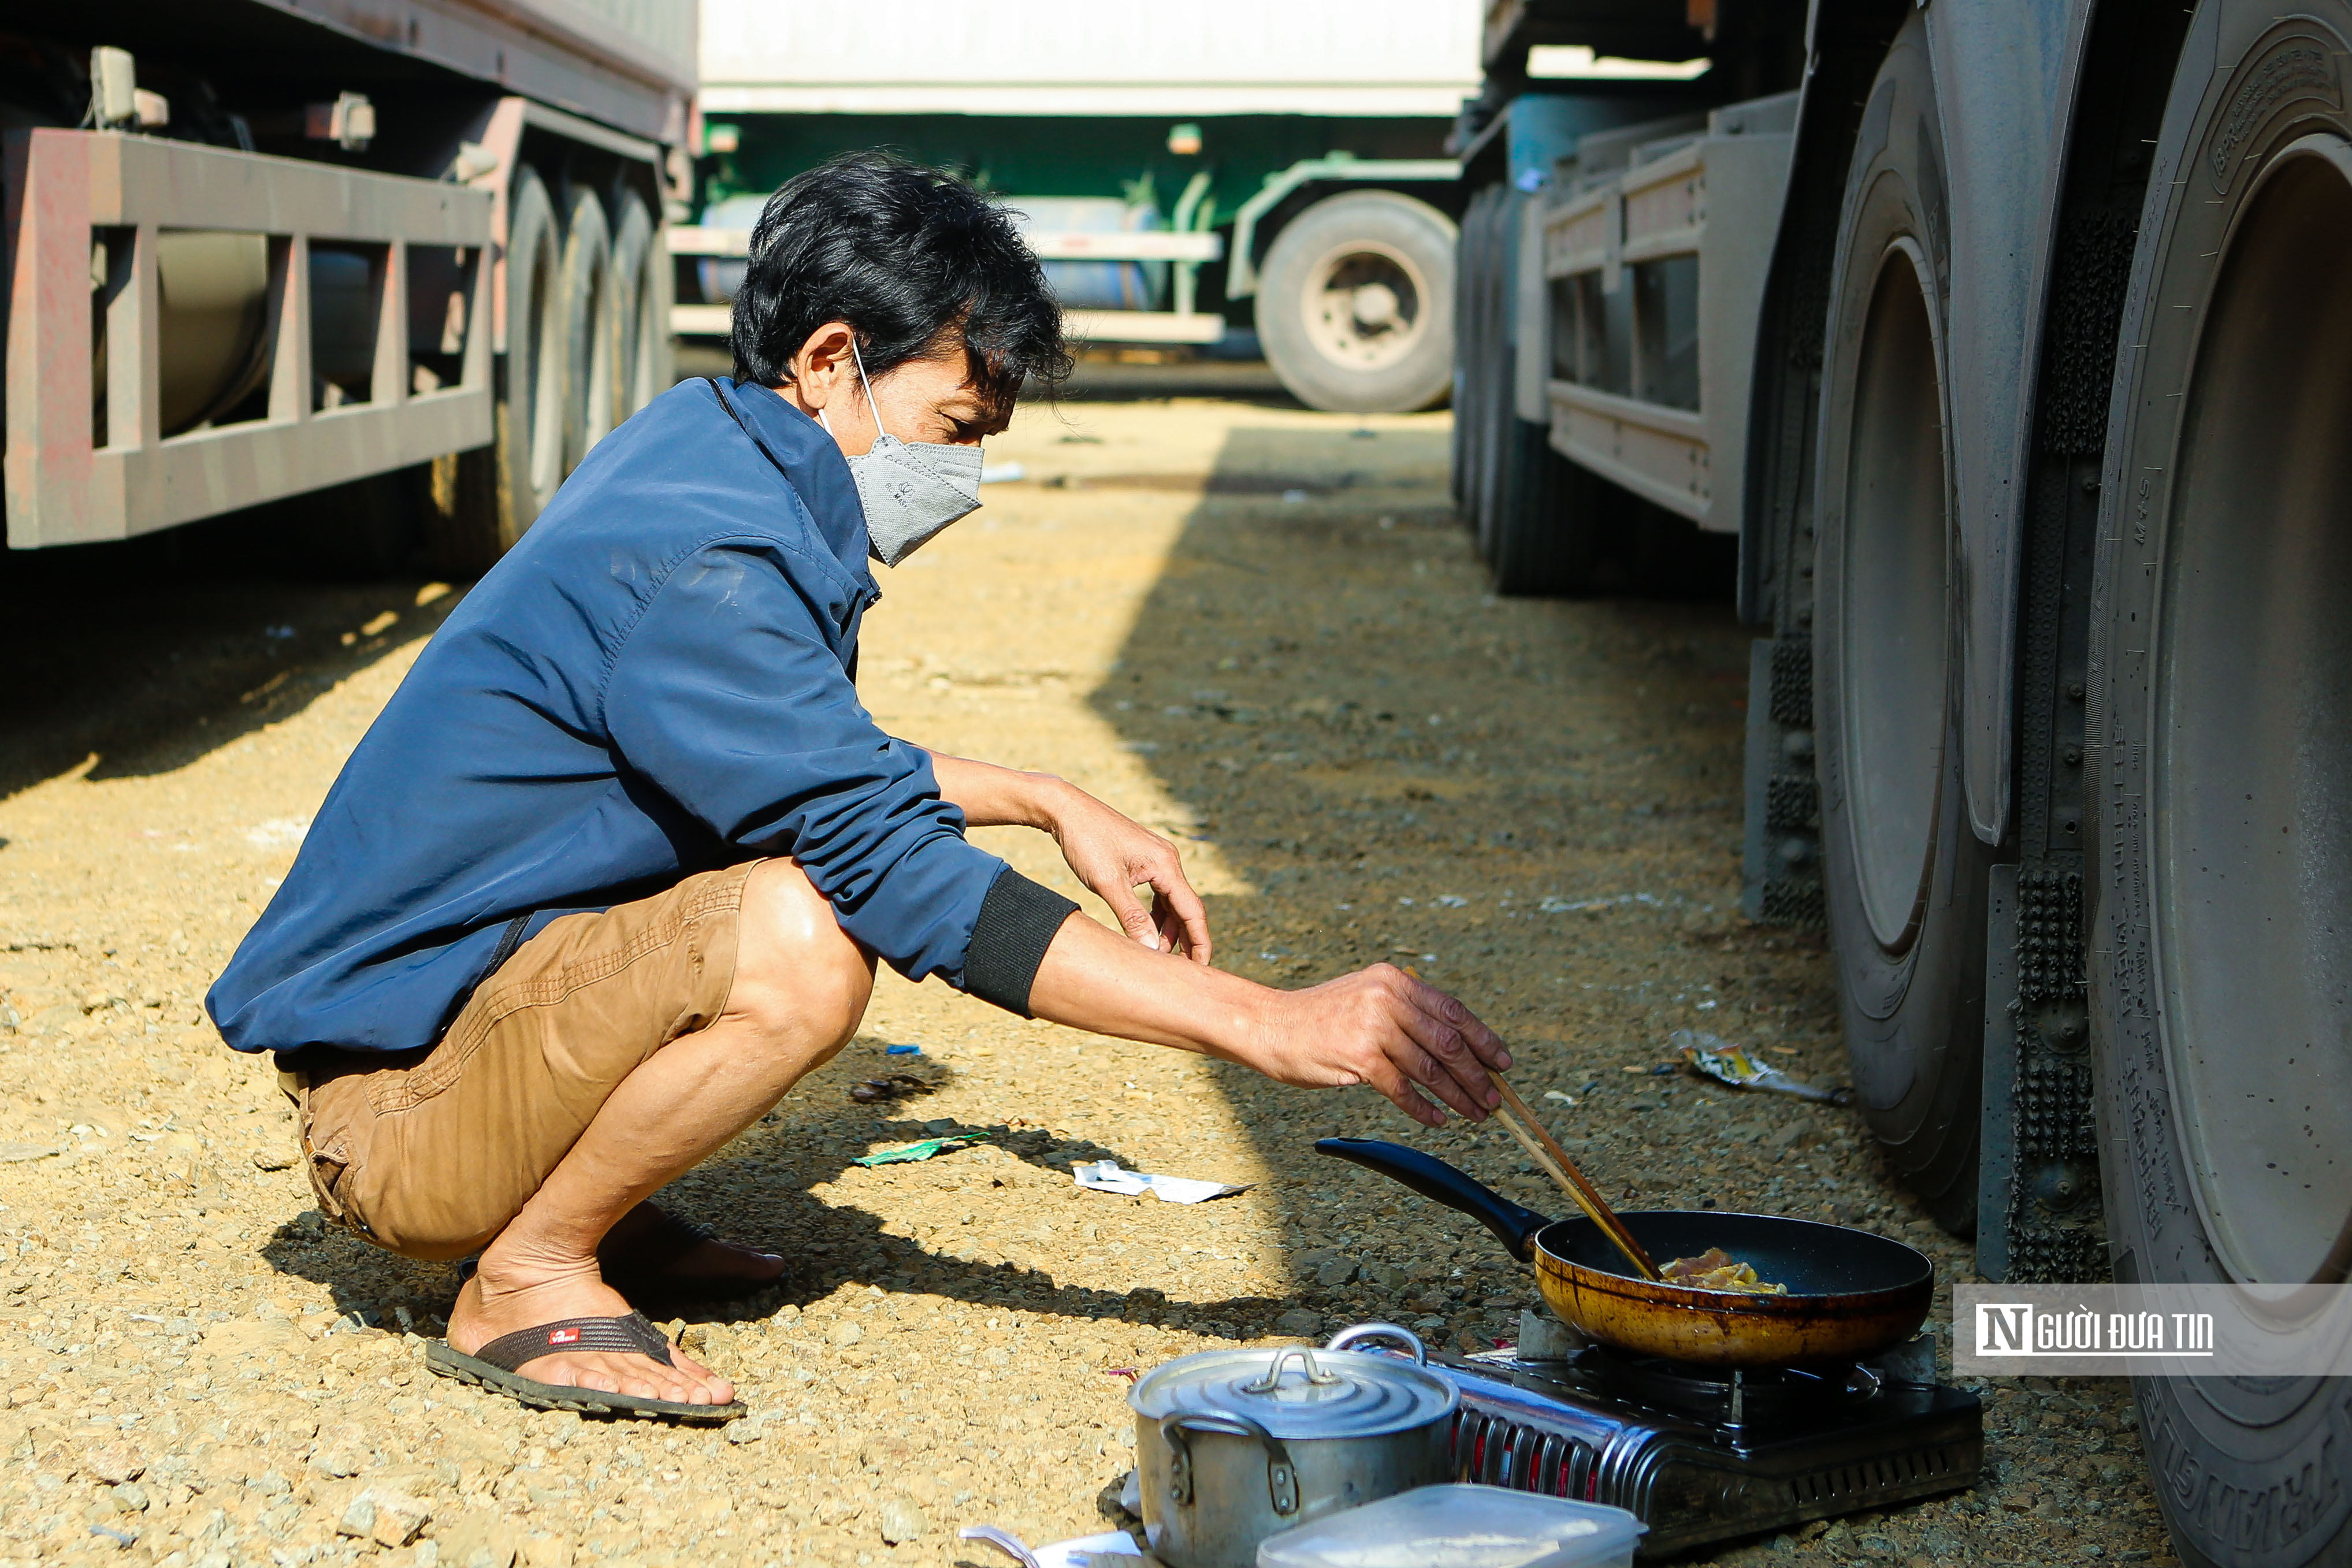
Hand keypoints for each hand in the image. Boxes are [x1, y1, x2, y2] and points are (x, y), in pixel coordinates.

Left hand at [1043, 785, 1212, 962]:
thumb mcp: (1107, 883)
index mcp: (1165, 864)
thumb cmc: (1086, 841)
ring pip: (1172, 901)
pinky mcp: (1144, 860)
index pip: (1193, 910)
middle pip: (1187, 907)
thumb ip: (1131, 917)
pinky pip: (1159, 892)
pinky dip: (1156, 914)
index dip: (1200, 942)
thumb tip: (1151, 949)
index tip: (1201, 968)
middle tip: (1185, 970)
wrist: (1066, 810)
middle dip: (1187, 939)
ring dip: (1169, 928)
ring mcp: (1157, 859)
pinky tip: (1147, 929)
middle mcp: (1168, 860)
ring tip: (1158, 954)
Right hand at [1236, 963, 1510, 1126]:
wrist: (1271, 1026)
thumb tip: (1457, 1048)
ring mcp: (1373, 1025)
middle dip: (1476, 1074)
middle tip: (1495, 1098)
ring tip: (1475, 1114)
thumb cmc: (1322, 1019)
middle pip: (1448, 1041)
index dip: (1483, 1038)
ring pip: (1430, 1068)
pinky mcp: (1359, 1056)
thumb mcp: (1367, 998)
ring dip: (1458, 1095)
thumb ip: (1406, 1013)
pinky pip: (1402, 1089)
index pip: (1453, 1011)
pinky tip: (1437, 1120)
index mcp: (1394, 981)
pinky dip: (1423, 1108)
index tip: (1503, 1062)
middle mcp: (1387, 997)